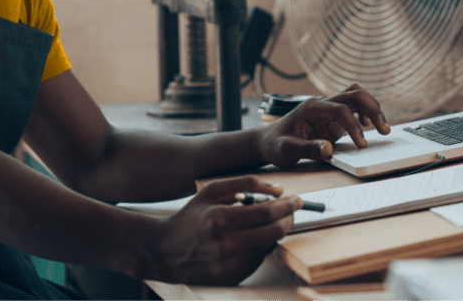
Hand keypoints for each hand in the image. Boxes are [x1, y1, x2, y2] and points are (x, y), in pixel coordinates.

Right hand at [150, 175, 299, 284]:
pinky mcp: (231, 278)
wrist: (165, 250)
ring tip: (269, 221)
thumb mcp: (212, 190)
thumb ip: (245, 183)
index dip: (286, 205)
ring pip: (268, 247)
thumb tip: (278, 189)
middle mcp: (226, 246)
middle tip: (292, 210)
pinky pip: (257, 260)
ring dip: (275, 232)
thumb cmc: (191, 216)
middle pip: (273, 232)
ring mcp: (229, 266)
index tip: (296, 199)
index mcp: (221, 220)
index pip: (266, 212)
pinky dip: (260, 247)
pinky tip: (252, 237)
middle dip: (288, 219)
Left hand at [259, 84, 390, 166]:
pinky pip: (354, 110)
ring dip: (372, 108)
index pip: (341, 109)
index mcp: (311, 108)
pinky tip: (368, 129)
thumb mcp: (286, 150)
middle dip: (372, 108)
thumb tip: (328, 149)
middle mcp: (322, 104)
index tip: (362, 144)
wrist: (267, 142)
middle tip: (384, 129)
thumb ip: (307, 149)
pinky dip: (365, 115)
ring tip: (383, 128)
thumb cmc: (275, 145)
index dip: (354, 126)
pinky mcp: (332, 120)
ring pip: (356, 98)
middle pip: (354, 94)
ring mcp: (328, 110)